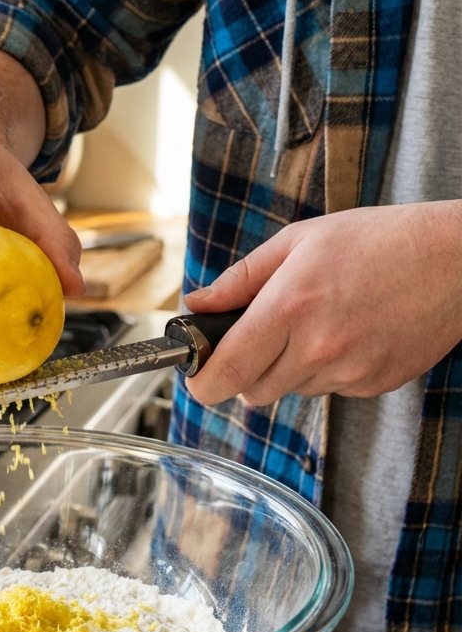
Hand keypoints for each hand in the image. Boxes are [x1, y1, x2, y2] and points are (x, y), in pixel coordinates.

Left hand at [183, 201, 461, 406]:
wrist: (453, 261)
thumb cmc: (378, 240)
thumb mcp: (298, 241)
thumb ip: (241, 278)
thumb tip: (198, 301)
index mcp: (290, 307)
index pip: (227, 371)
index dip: (202, 382)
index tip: (196, 377)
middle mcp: (317, 348)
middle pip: (253, 391)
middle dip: (244, 371)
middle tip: (258, 338)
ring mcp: (349, 373)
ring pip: (292, 390)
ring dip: (288, 368)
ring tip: (316, 323)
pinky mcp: (374, 385)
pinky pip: (329, 390)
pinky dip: (326, 370)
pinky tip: (347, 333)